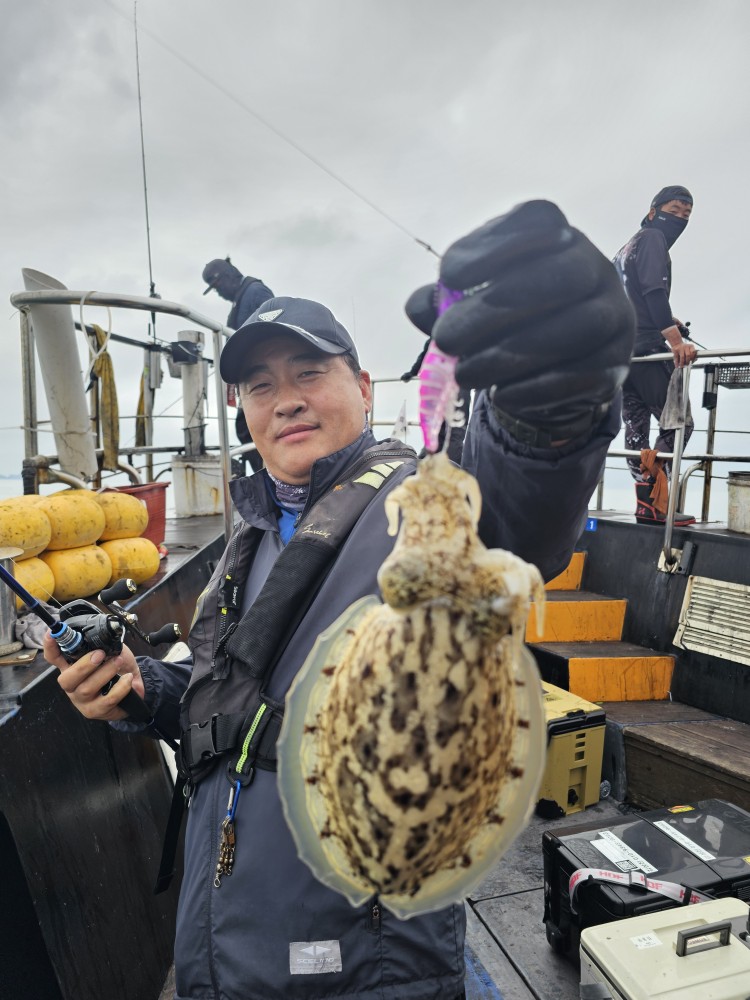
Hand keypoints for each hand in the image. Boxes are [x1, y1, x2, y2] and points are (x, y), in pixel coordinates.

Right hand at [44, 632, 144, 721]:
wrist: (135, 686)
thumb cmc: (118, 667)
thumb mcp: (109, 651)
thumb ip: (101, 643)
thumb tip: (101, 634)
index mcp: (71, 667)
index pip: (54, 658)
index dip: (50, 646)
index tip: (51, 633)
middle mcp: (72, 685)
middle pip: (66, 679)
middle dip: (83, 665)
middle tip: (100, 654)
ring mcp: (82, 700)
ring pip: (86, 689)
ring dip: (105, 672)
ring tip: (118, 662)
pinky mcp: (96, 711)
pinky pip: (107, 700)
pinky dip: (120, 687)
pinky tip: (128, 678)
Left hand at [427, 200, 634, 445]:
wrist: (551, 368)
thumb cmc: (505, 321)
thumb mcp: (468, 304)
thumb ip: (442, 301)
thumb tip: (418, 306)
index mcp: (557, 236)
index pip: (537, 221)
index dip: (494, 244)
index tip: (450, 276)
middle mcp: (595, 266)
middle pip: (561, 277)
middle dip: (495, 310)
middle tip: (445, 340)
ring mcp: (614, 313)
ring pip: (578, 327)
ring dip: (513, 354)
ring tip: (464, 375)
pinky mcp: (618, 362)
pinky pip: (587, 373)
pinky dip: (539, 388)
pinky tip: (500, 397)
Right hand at [663, 323, 697, 367]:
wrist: (676, 343)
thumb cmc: (684, 348)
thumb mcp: (689, 349)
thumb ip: (692, 354)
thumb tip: (695, 360)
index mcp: (691, 346)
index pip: (693, 352)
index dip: (693, 358)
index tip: (691, 361)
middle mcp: (686, 346)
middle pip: (688, 355)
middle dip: (687, 361)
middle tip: (686, 364)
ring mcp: (680, 348)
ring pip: (682, 357)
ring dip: (682, 362)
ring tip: (682, 366)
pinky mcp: (675, 350)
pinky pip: (676, 357)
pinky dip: (676, 362)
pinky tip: (677, 365)